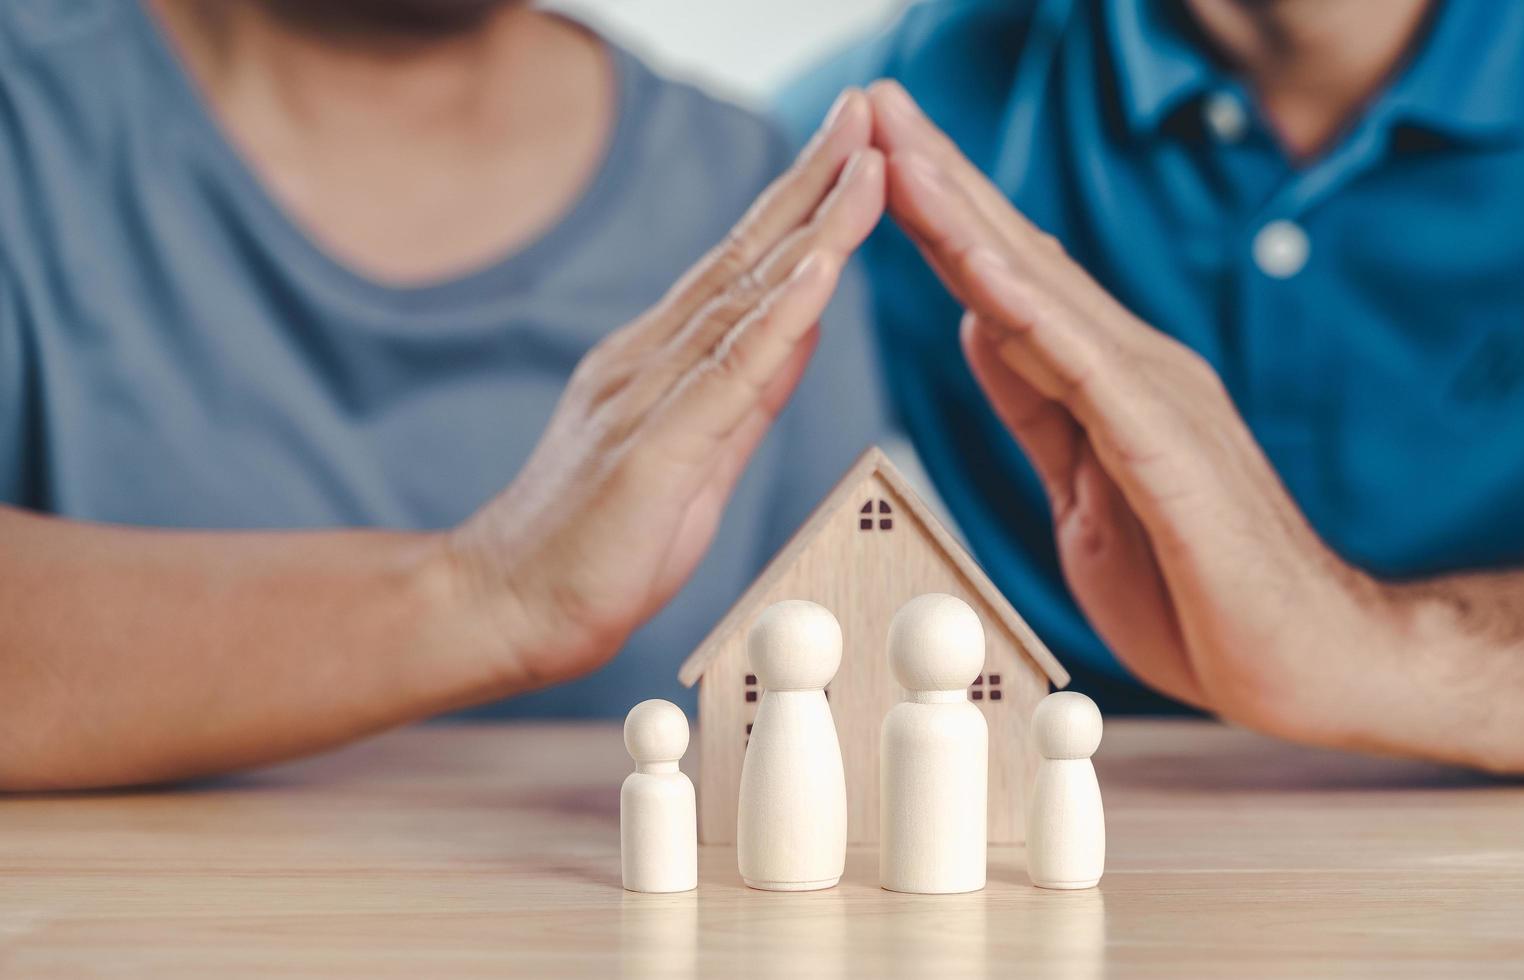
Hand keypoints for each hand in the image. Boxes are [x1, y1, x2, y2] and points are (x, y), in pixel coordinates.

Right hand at [449, 91, 885, 687]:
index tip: (853, 148)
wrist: (504, 606)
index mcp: (661, 360)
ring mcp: (647, 396)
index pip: (744, 267)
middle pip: (746, 256)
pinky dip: (779, 316)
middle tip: (864, 110)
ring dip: (812, 225)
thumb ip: (747, 390)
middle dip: (813, 180)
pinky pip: (729, 372)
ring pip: (744, 296)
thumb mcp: (698, 456)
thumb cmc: (598, 544)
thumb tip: (802, 326)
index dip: (801, 204)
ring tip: (865, 162)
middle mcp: (650, 358)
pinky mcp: (652, 450)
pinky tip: (820, 268)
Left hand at [868, 81, 1406, 745]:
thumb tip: (983, 324)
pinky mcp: (1169, 446)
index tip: (878, 148)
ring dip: (965, 217)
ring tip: (901, 149)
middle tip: (876, 98)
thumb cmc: (1198, 589)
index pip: (1006, 282)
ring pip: (1041, 292)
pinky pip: (1085, 369)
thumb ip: (1038, 406)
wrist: (1307, 662)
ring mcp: (1154, 396)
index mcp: (1106, 379)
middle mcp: (1131, 364)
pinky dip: (1029, 312)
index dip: (940, 213)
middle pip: (1017, 258)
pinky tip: (977, 267)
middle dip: (942, 176)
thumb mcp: (1082, 491)